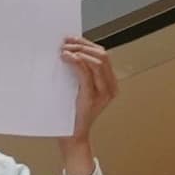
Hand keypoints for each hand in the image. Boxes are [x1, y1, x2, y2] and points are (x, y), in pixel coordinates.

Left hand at [60, 36, 120, 172]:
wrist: (70, 136)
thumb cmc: (70, 112)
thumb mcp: (76, 88)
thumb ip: (78, 73)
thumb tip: (68, 50)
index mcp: (109, 83)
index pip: (102, 55)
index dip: (86, 43)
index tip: (70, 38)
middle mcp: (110, 87)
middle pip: (102, 55)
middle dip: (82, 45)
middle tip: (64, 42)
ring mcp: (103, 93)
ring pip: (97, 61)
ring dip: (79, 51)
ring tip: (63, 49)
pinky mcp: (91, 97)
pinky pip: (86, 73)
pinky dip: (76, 61)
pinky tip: (66, 58)